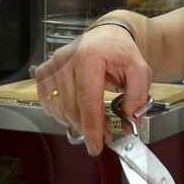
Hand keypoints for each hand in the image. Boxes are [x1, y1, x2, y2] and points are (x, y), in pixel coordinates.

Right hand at [33, 23, 150, 153]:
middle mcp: (65, 60)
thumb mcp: (139, 71)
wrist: (105, 37)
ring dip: (76, 122)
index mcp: (89, 57)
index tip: (96, 146)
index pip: (87, 100)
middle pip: (71, 108)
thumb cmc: (119, 52)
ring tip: (93, 117)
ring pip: (59, 109)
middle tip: (103, 133)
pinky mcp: (44, 72)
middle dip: (87, 128)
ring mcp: (52, 66)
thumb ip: (137, 99)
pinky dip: (63, 113)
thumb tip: (129, 126)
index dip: (91, 127)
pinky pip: (49, 104)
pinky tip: (77, 108)